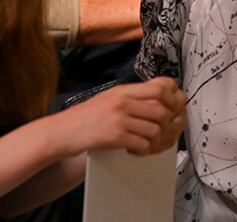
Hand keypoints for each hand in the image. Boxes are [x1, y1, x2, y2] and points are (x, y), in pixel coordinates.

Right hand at [55, 77, 186, 155]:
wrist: (60, 132)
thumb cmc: (85, 117)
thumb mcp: (109, 98)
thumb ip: (132, 97)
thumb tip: (160, 99)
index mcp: (124, 90)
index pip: (161, 86)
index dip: (174, 97)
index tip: (175, 108)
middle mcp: (123, 101)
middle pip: (163, 110)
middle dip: (169, 123)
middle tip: (166, 132)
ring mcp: (119, 118)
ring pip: (155, 129)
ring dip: (157, 140)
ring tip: (149, 144)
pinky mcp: (114, 136)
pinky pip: (142, 144)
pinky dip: (144, 150)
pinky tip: (136, 151)